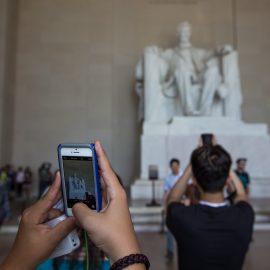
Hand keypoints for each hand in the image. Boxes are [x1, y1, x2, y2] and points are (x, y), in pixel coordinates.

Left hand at [0, 173, 75, 269]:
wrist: (21, 264)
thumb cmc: (31, 253)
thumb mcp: (51, 239)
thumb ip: (65, 227)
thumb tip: (77, 216)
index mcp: (34, 214)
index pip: (48, 196)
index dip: (56, 184)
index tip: (60, 173)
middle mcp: (34, 212)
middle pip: (54, 203)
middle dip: (65, 205)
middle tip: (77, 201)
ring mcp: (36, 217)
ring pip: (55, 211)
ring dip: (63, 217)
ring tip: (70, 223)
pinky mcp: (39, 222)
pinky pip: (52, 217)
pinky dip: (59, 221)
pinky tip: (64, 227)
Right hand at [72, 141, 140, 263]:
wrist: (123, 251)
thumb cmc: (115, 236)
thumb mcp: (92, 221)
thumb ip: (79, 210)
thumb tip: (75, 205)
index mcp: (116, 193)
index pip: (106, 169)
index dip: (101, 155)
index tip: (97, 144)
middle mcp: (115, 195)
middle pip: (103, 175)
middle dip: (95, 164)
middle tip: (87, 154)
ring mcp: (112, 202)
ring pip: (100, 186)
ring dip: (92, 179)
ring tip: (83, 170)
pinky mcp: (109, 210)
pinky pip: (98, 197)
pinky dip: (91, 193)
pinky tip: (84, 192)